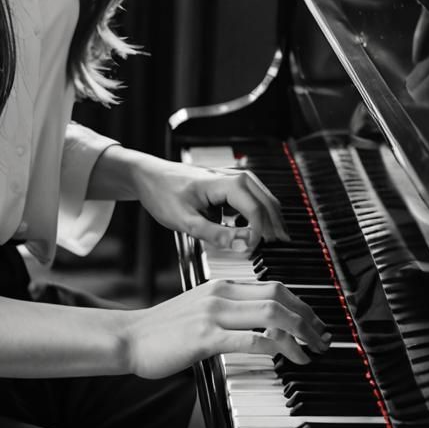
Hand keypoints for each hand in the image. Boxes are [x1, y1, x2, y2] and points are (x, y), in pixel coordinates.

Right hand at [122, 278, 330, 378]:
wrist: (131, 337)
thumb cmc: (164, 330)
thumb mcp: (201, 312)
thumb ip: (230, 313)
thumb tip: (263, 328)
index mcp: (222, 286)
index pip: (273, 287)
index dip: (301, 304)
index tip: (315, 324)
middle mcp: (221, 294)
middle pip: (279, 296)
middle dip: (308, 318)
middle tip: (323, 339)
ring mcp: (213, 314)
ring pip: (271, 314)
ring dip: (299, 333)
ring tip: (311, 351)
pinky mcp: (205, 337)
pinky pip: (250, 339)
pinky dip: (276, 348)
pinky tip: (286, 359)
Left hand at [131, 155, 288, 253]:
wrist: (148, 176)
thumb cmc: (163, 194)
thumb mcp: (186, 221)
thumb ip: (217, 235)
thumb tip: (245, 246)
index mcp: (225, 182)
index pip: (256, 210)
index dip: (260, 234)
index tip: (255, 252)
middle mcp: (234, 176)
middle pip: (267, 201)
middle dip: (275, 226)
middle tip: (280, 250)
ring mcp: (232, 178)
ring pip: (263, 198)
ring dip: (270, 219)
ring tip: (273, 241)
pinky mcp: (228, 184)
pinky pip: (252, 198)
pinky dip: (259, 213)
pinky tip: (255, 229)